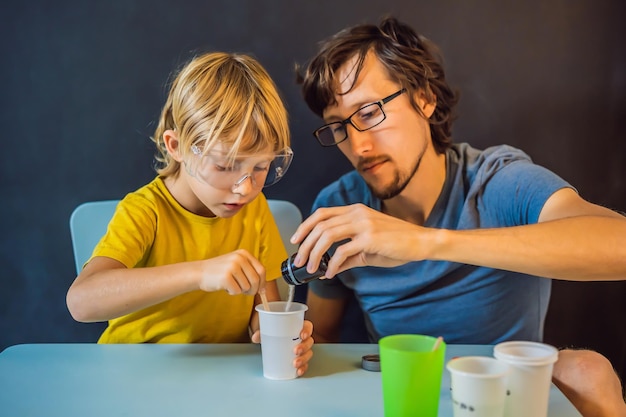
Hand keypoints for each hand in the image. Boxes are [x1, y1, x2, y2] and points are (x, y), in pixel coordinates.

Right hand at [196, 249, 265, 294]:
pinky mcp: (225, 277)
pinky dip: (232, 293)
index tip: (260, 290)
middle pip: (256, 280)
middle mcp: (239, 258)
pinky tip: (225, 287)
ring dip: (240, 290)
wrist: (200, 272)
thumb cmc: (220, 271)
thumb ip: (250, 272)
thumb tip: (263, 289)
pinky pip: (237, 292)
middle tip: (245, 292)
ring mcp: (232, 267)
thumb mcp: (236, 264)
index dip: (262, 282)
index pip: (261, 270)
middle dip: (253, 290)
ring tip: (230, 284)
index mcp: (244, 254)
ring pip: (247, 287)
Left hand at [250, 320, 313, 376]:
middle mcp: (303, 339)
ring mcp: (303, 350)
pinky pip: (305, 364)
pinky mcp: (301, 359)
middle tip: (295, 351)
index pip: (308, 327)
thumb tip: (255, 337)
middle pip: (309, 342)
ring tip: (295, 363)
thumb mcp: (269, 330)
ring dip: (303, 359)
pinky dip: (303, 368)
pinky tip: (298, 371)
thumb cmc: (276, 333)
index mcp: (299, 327)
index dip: (307, 331)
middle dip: (304, 347)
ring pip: (308, 354)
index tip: (302, 335)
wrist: (274, 341)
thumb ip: (262, 332)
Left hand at [291, 204, 430, 276]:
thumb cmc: (397, 244)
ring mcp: (363, 224)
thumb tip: (329, 268)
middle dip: (305, 243)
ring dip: (314, 253)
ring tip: (310, 268)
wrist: (421, 242)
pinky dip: (333, 264)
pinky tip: (330, 273)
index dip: (305, 226)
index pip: (322, 214)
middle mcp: (356, 213)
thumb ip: (348, 256)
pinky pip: (343, 251)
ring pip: (327, 236)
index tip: (296, 240)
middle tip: (299, 260)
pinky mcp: (370, 238)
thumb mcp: (368, 248)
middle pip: (320, 225)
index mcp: (355, 211)